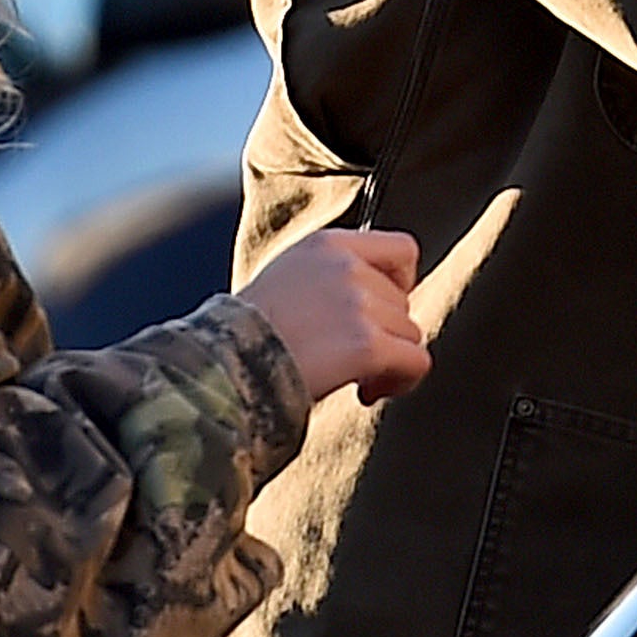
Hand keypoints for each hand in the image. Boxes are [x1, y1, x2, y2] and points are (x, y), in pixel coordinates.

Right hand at [240, 228, 428, 407]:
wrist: (221, 370)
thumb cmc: (243, 336)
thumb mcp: (286, 280)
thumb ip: (331, 277)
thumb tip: (374, 299)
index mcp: (327, 245)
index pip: (402, 250)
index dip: (400, 284)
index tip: (377, 311)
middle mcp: (346, 267)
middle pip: (403, 301)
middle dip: (384, 333)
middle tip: (351, 359)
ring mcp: (357, 305)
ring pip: (410, 333)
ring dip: (389, 359)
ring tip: (351, 377)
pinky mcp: (366, 344)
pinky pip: (416, 361)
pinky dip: (402, 380)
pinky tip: (367, 392)